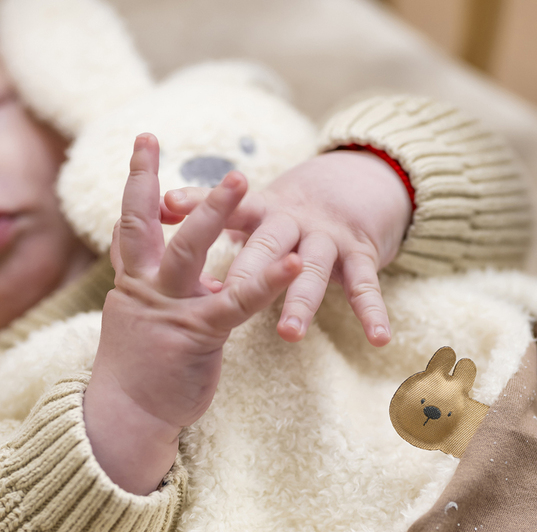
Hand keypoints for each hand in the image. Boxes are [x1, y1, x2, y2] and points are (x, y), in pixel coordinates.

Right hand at [84, 133, 300, 493]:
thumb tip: (208, 282)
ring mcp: (168, 309)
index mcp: (134, 285)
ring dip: (215, 213)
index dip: (137, 184)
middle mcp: (144, 289)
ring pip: (188, 250)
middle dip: (156, 180)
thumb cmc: (143, 375)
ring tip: (240, 179)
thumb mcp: (153, 327)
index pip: (133, 226)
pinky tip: (292, 266)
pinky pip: (235, 302)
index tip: (144, 146)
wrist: (125, 419)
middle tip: (156, 138)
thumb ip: (178, 297)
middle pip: (146, 224)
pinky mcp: (196, 334)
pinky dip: (266, 282)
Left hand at [162, 149, 412, 346]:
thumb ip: (211, 214)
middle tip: (229, 292)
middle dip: (249, 268)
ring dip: (301, 300)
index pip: (225, 206)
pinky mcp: (360, 254)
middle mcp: (292, 220)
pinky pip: (366, 286)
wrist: (352, 188)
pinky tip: (380, 338)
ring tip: (288, 334)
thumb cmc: (286, 215)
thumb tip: (156, 208)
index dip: (198, 203)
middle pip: (267, 242)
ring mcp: (327, 237)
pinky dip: (373, 312)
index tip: (167, 204)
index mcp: (260, 210)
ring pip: (314, 269)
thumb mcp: (251, 210)